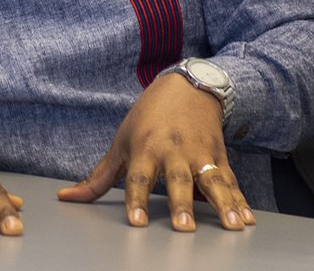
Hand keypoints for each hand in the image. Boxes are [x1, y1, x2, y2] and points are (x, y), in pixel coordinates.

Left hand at [56, 72, 254, 231]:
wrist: (186, 86)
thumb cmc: (147, 119)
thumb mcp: (121, 142)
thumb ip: (98, 177)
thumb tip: (66, 198)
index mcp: (145, 149)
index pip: (137, 178)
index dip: (136, 200)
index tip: (137, 222)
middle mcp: (173, 152)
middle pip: (177, 180)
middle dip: (182, 204)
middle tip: (185, 227)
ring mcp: (200, 154)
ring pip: (212, 181)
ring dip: (223, 204)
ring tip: (231, 225)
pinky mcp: (219, 156)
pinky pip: (230, 181)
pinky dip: (240, 200)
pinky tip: (247, 219)